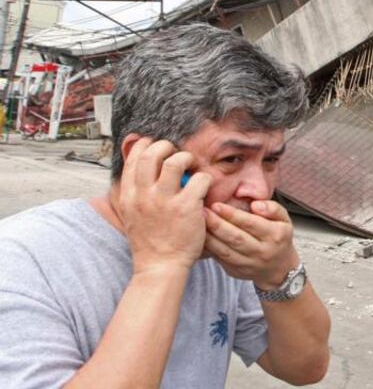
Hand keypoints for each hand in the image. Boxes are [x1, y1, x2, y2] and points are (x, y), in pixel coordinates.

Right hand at [112, 138, 210, 275]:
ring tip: (191, 166)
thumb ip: (135, 193)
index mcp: (129, 196)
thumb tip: (139, 171)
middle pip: (151, 154)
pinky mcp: (186, 207)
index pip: (133, 159)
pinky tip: (204, 187)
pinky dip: (204, 178)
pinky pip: (199, 178)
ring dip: (186, 158)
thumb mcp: (131, 215)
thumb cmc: (150, 242)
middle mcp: (143, 195)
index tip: (155, 144)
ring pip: (175, 161)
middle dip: (165, 146)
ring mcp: (164, 201)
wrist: (160, 266)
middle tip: (176, 154)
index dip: (145, 145)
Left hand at [203, 200, 299, 289]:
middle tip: (203, 212)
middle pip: (236, 238)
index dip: (233, 214)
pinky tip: (201, 237)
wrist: (279, 269)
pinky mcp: (236, 272)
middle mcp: (262, 251)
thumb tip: (255, 205)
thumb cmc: (278, 238)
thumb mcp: (284, 220)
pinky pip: (220, 259)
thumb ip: (272, 208)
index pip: (251, 223)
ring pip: (225, 250)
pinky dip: (209, 248)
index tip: (217, 205)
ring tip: (199, 223)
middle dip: (217, 224)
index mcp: (275, 236)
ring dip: (210, 237)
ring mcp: (248, 264)